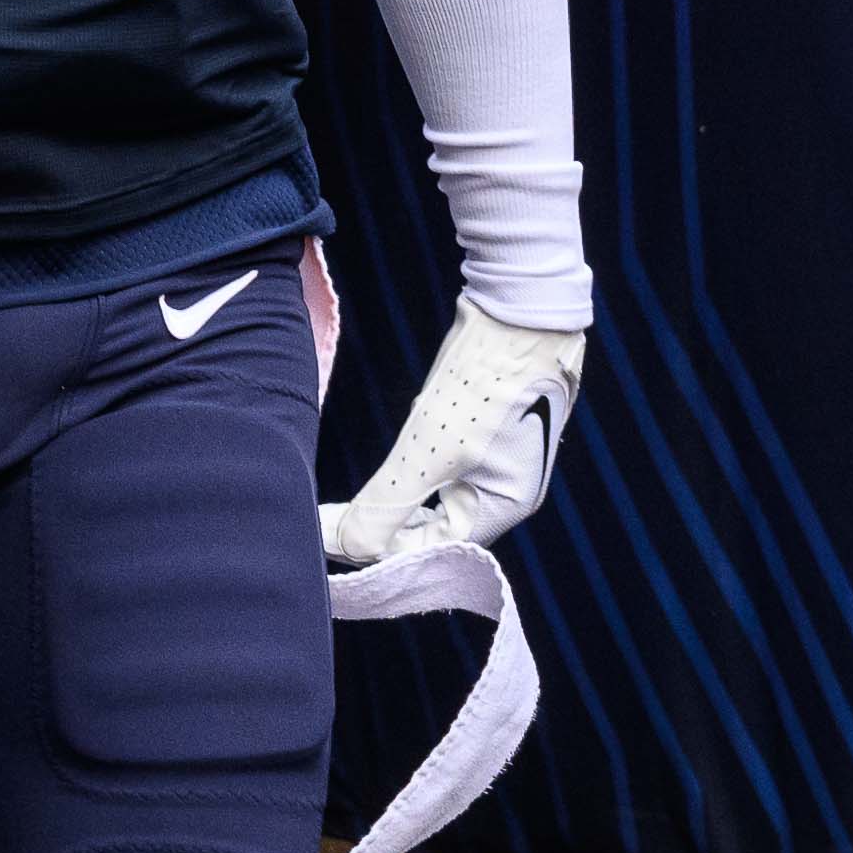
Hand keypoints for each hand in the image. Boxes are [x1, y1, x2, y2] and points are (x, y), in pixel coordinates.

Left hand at [324, 307, 585, 572]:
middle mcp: (506, 487)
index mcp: (505, 506)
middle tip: (335, 517)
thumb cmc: (484, 379)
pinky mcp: (483, 421)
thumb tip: (343, 546)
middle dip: (386, 522)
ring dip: (396, 491)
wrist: (520, 302)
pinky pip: (441, 458)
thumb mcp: (428, 450)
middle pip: (434, 525)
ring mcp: (498, 452)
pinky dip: (412, 459)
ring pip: (434, 490)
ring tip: (361, 487)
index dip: (382, 550)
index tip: (332, 539)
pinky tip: (397, 445)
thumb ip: (386, 504)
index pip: (434, 550)